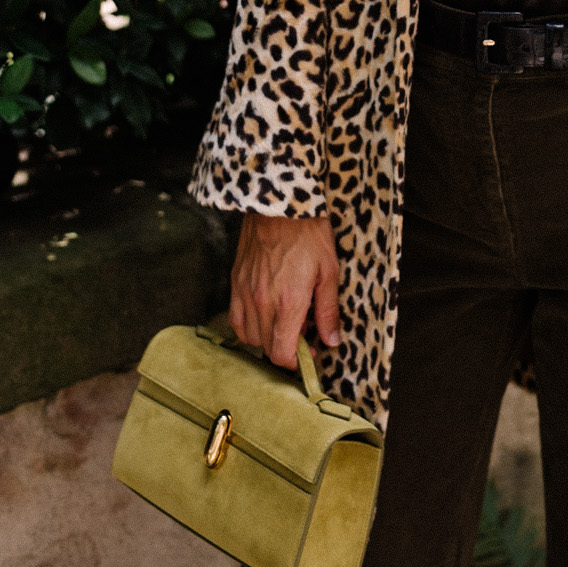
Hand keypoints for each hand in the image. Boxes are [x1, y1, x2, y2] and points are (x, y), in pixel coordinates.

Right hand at [228, 214, 340, 368]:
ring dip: (267, 338)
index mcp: (289, 302)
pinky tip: (264, 315)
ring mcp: (245, 293)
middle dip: (285, 349)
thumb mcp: (329, 272)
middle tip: (302, 336)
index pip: (282, 353)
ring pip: (249, 336)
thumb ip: (328, 311)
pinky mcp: (236, 282)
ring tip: (285, 323)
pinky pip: (236, 319)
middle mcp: (263, 302)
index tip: (311, 353)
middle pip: (266, 348)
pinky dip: (248, 325)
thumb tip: (331, 341)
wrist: (280, 204)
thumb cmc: (309, 234)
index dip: (297, 362)